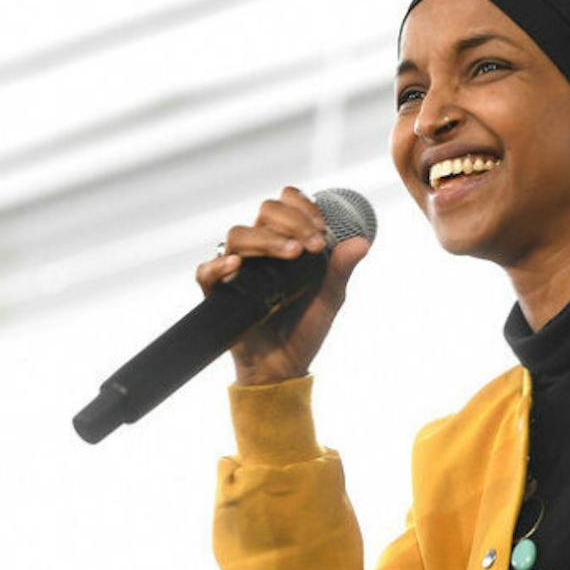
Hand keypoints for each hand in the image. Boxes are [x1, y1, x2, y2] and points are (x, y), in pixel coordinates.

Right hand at [194, 186, 370, 385]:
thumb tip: (363, 242)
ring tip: (292, 254)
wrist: (284, 367)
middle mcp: (260, 249)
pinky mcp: (218, 292)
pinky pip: (206, 271)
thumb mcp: (329, 298)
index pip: (287, 202)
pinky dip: (218, 265)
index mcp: (286, 241)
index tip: (322, 230)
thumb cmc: (304, 328)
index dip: (304, 206)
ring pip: (238, 234)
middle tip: (314, 246)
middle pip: (265, 211)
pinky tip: (237, 266)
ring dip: (267, 239)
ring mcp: (238, 269)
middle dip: (292, 221)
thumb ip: (341, 269)